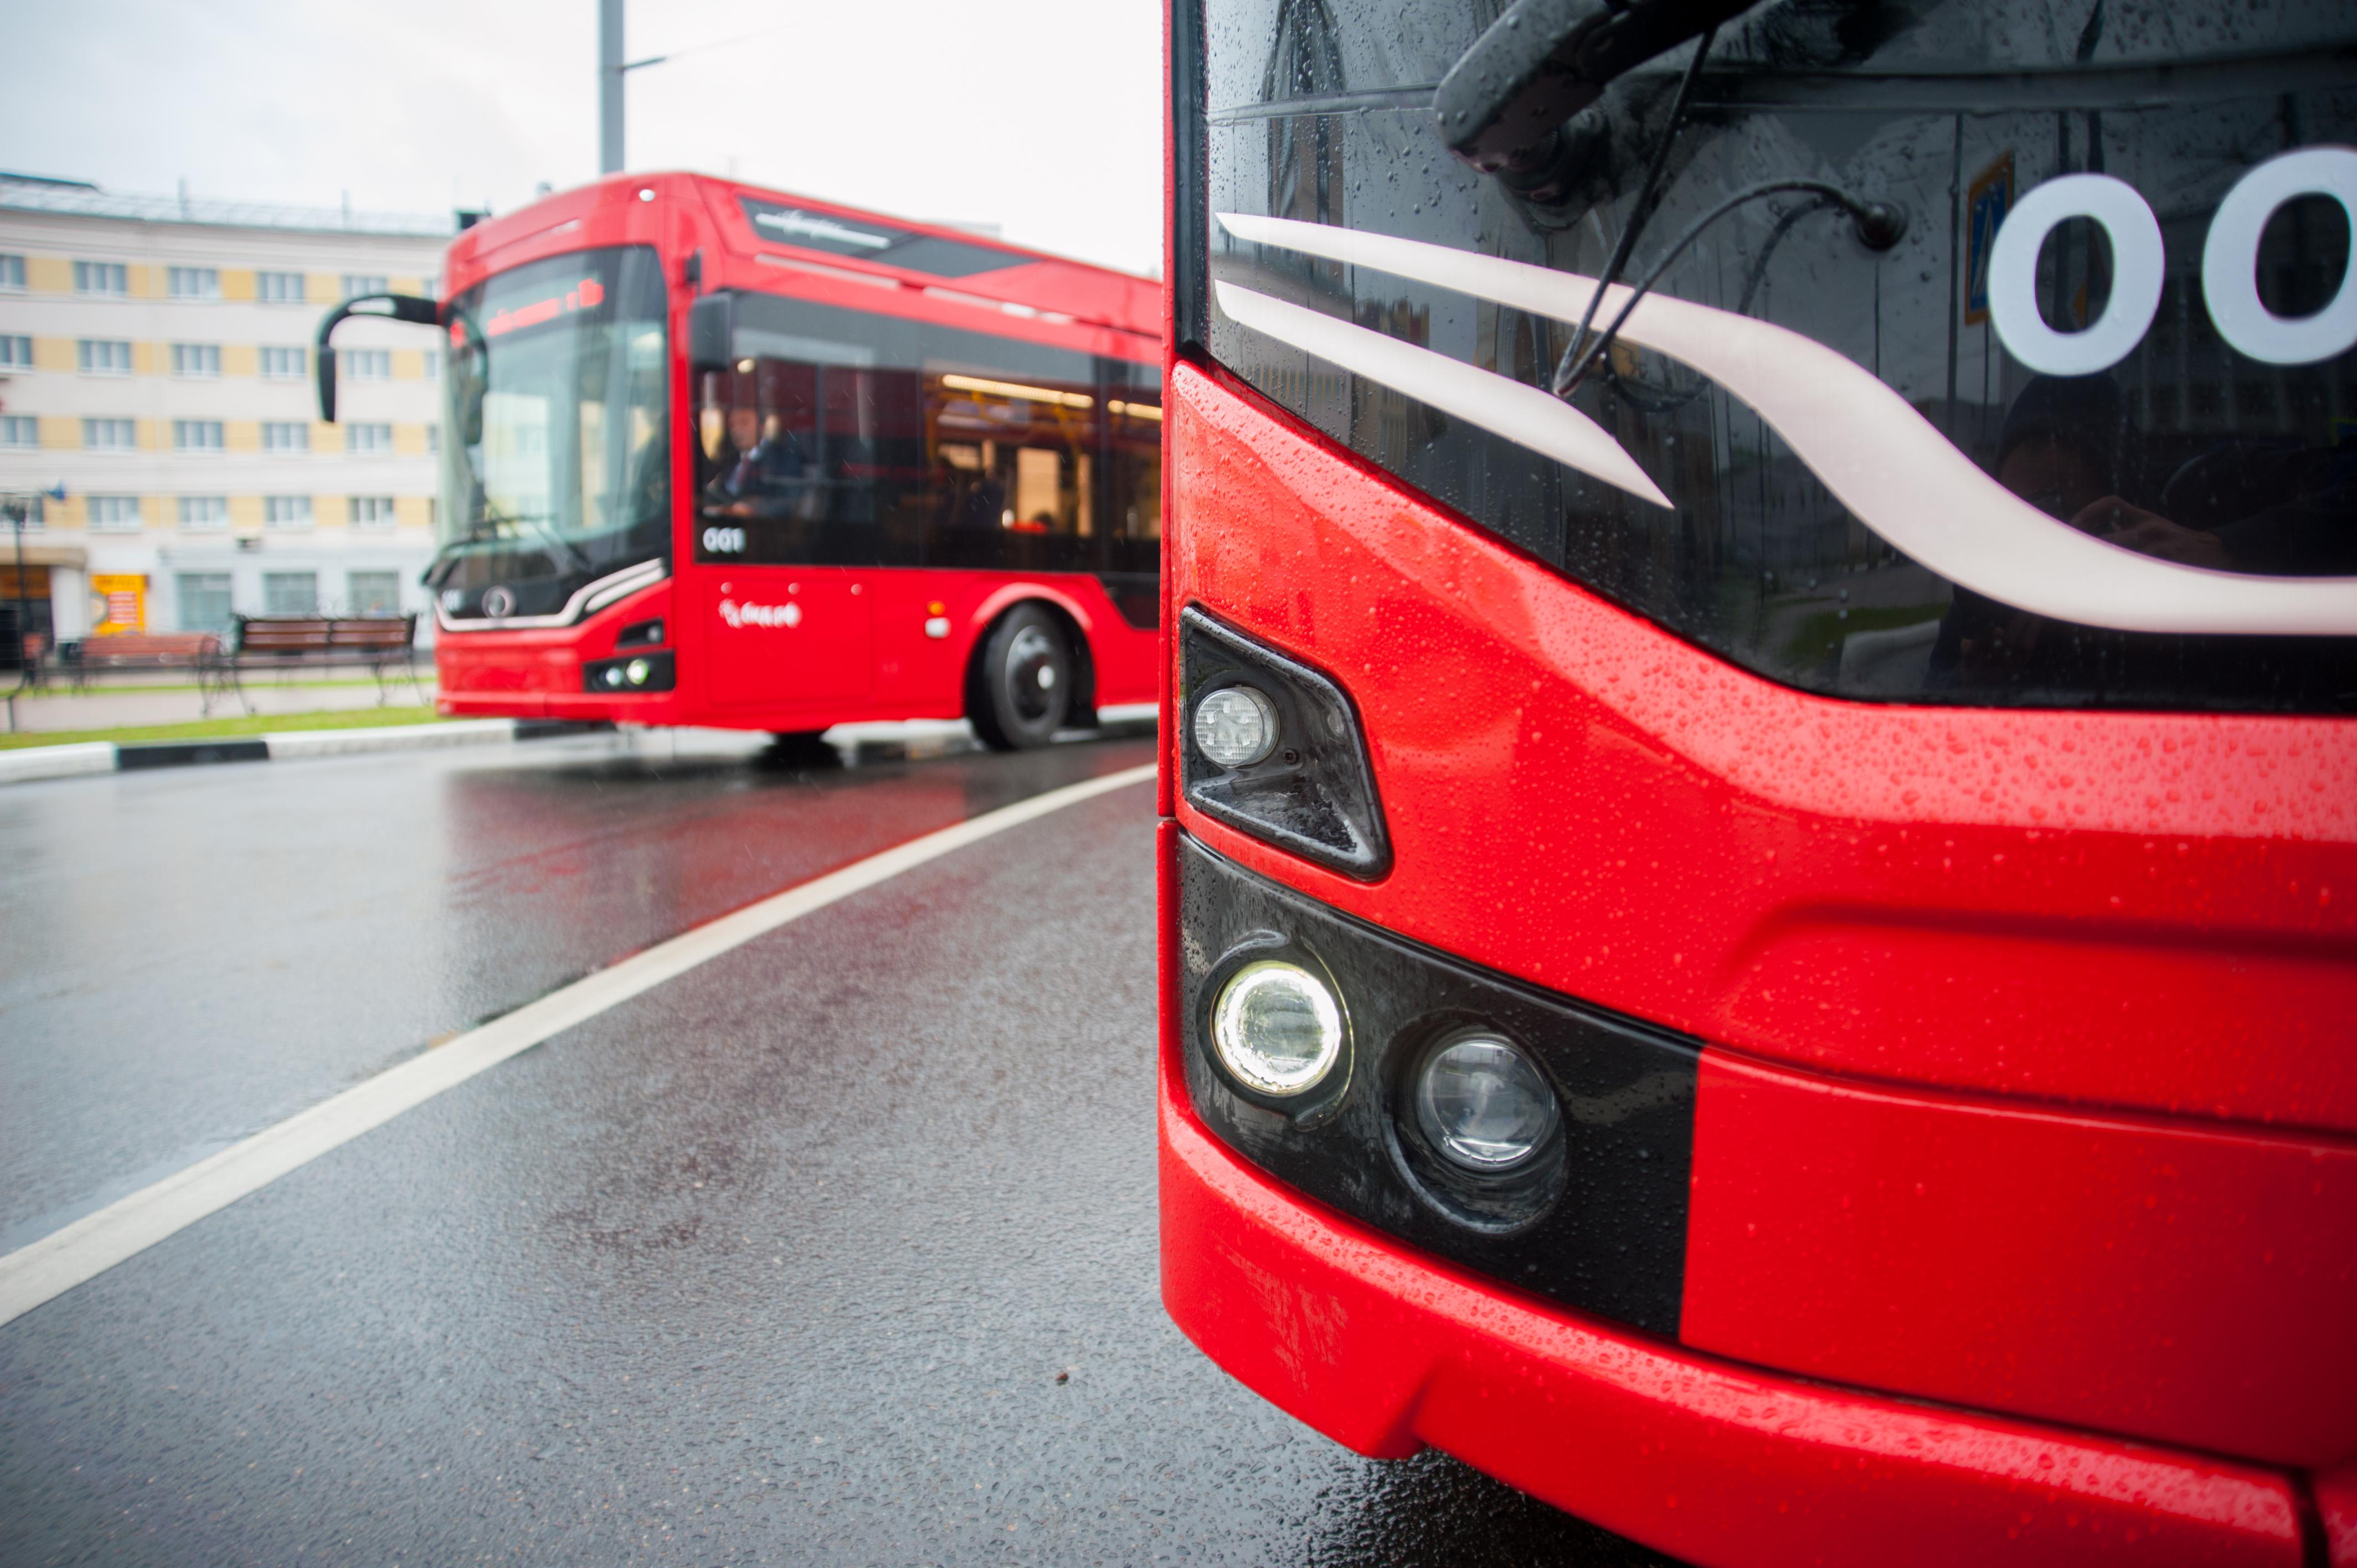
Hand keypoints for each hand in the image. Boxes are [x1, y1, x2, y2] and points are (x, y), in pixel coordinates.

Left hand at [2070, 496, 2230, 568]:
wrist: (2215, 552)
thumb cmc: (2176, 541)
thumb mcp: (2154, 526)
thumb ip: (2127, 527)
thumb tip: (2099, 531)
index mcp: (2144, 517)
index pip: (2112, 503)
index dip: (2089, 511)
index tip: (2074, 525)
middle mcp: (2148, 528)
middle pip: (2105, 538)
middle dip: (2088, 551)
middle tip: (2074, 563)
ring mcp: (2156, 547)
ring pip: (2116, 559)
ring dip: (2101, 570)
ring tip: (2087, 581)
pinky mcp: (2164, 565)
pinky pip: (2134, 575)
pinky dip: (2120, 582)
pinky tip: (2113, 590)